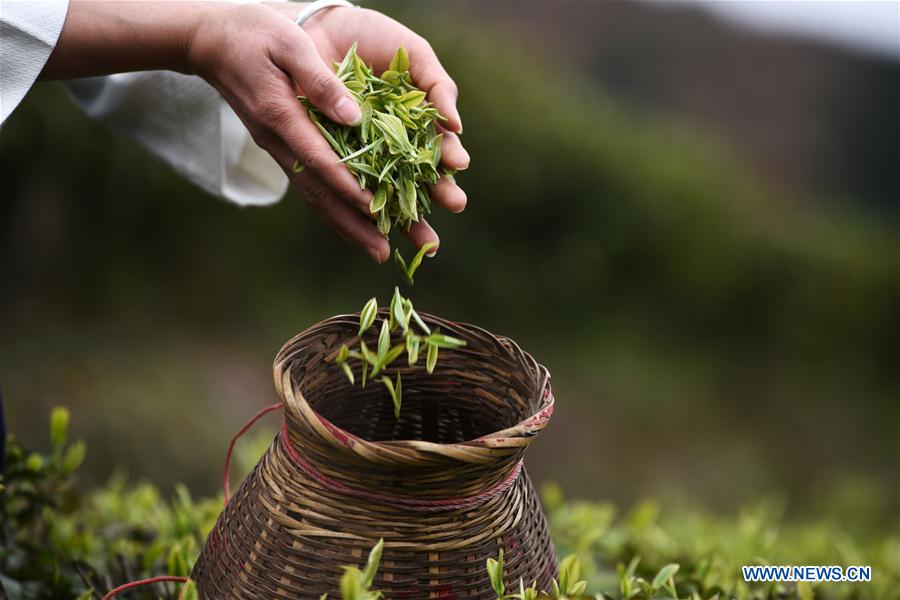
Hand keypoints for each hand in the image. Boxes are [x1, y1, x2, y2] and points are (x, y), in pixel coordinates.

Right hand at [187, 3, 468, 262]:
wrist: (210, 41)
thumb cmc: (254, 32)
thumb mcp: (289, 42)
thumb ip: (320, 80)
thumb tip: (353, 115)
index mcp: (281, 116)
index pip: (319, 159)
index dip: (348, 185)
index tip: (376, 208)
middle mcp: (278, 141)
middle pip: (318, 192)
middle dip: (352, 223)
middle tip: (382, 252)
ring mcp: (277, 149)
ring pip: (313, 195)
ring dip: (345, 225)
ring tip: (376, 249)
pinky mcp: (280, 148)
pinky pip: (308, 185)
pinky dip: (331, 208)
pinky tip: (352, 223)